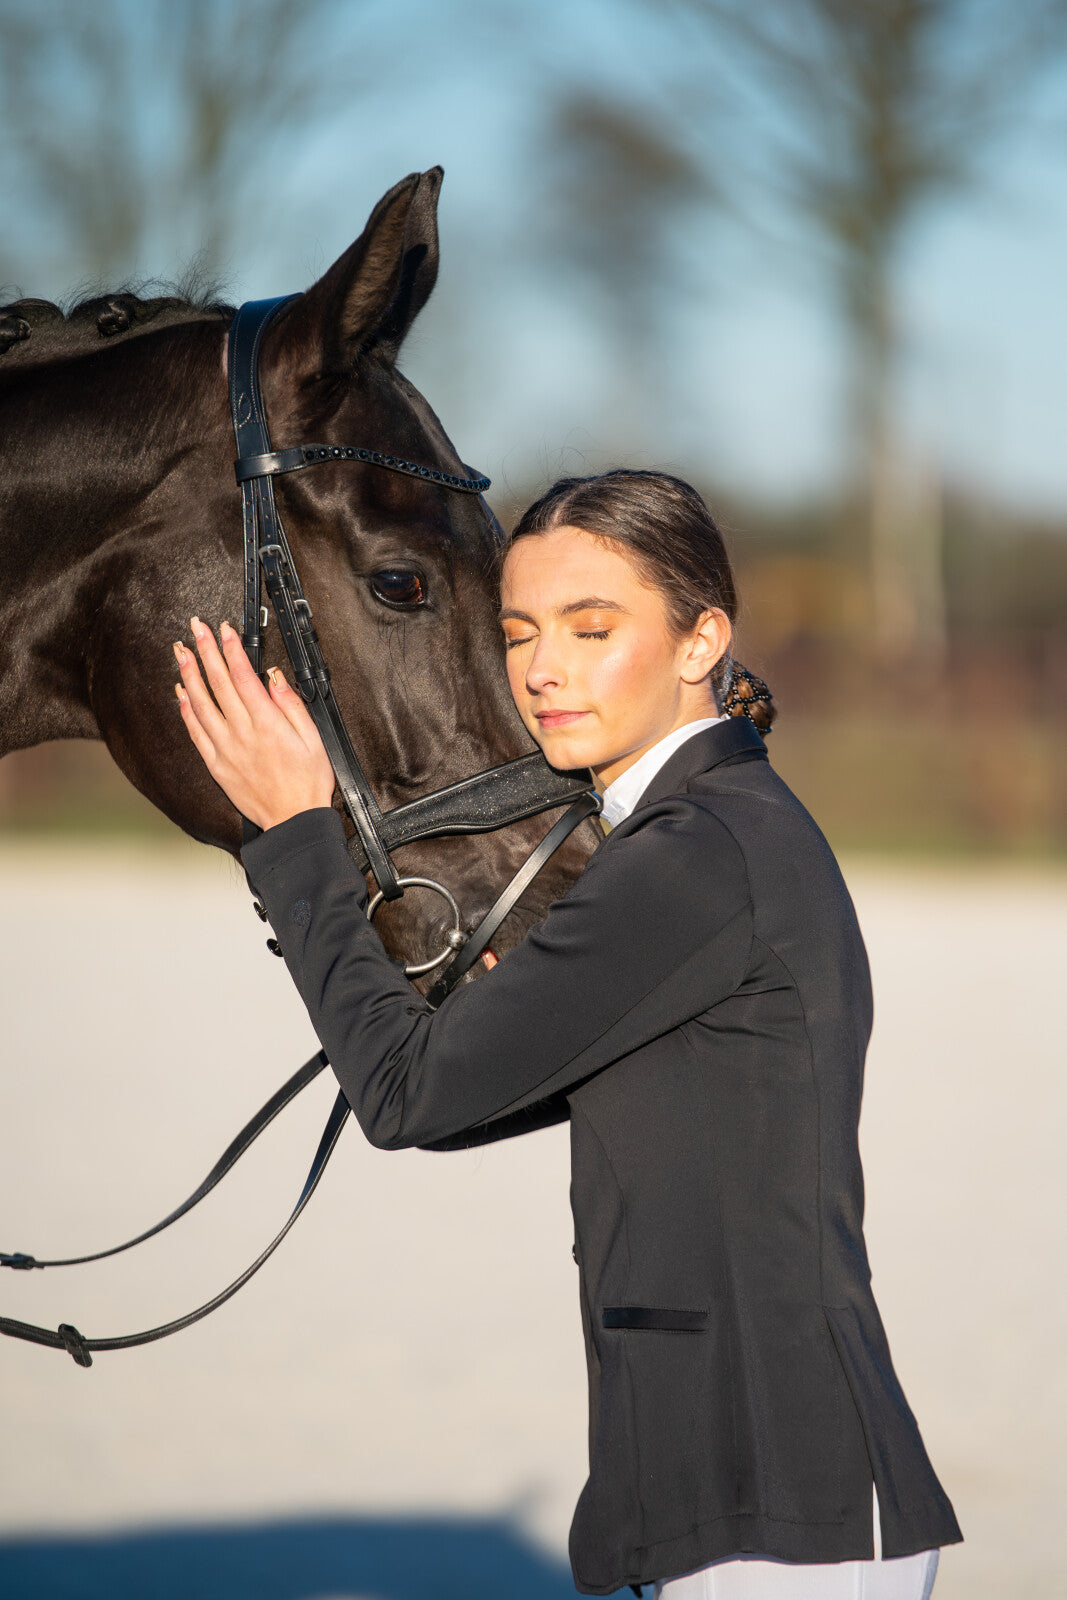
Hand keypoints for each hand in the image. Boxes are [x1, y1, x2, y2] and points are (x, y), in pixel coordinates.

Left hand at [173, 617, 335, 830]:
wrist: (292, 821)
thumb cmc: (307, 783)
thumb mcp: (313, 739)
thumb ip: (291, 705)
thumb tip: (274, 677)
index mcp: (267, 723)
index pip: (242, 676)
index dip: (231, 649)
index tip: (223, 630)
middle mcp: (242, 733)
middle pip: (217, 683)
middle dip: (205, 651)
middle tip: (194, 628)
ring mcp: (225, 749)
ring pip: (200, 704)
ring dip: (188, 675)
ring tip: (180, 652)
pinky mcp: (217, 764)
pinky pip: (196, 732)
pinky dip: (186, 710)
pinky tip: (181, 694)